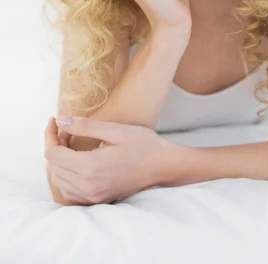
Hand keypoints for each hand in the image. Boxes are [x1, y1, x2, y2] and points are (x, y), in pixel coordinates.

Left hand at [44, 116, 176, 204]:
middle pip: (54, 167)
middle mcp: (88, 186)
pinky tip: (79, 162)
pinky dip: (68, 176)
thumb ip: (84, 126)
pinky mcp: (98, 199)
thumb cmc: (143, 144)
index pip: (53, 154)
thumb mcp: (114, 130)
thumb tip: (60, 121)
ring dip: (60, 161)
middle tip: (68, 128)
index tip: (55, 120)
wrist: (164, 166)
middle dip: (56, 144)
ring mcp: (93, 195)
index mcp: (90, 167)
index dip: (50, 135)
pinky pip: (71, 191)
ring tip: (73, 144)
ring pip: (59, 180)